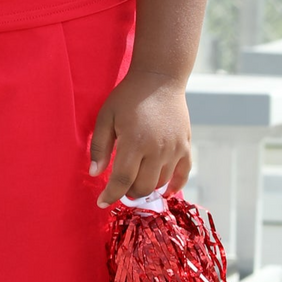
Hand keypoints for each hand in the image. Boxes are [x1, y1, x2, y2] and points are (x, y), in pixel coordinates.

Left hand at [90, 69, 192, 207]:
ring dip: (146, 188)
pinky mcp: (186, 146)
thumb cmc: (128, 97)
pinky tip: (164, 190)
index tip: (101, 202)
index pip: (121, 180)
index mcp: (134, 142)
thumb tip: (95, 173)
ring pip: (160, 183)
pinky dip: (174, 186)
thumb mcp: (106, 117)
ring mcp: (174, 149)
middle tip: (119, 187)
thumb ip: (99, 146)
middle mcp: (157, 150)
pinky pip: (183, 174)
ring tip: (135, 182)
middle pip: (142, 186)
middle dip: (128, 192)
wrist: (159, 79)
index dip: (110, 195)